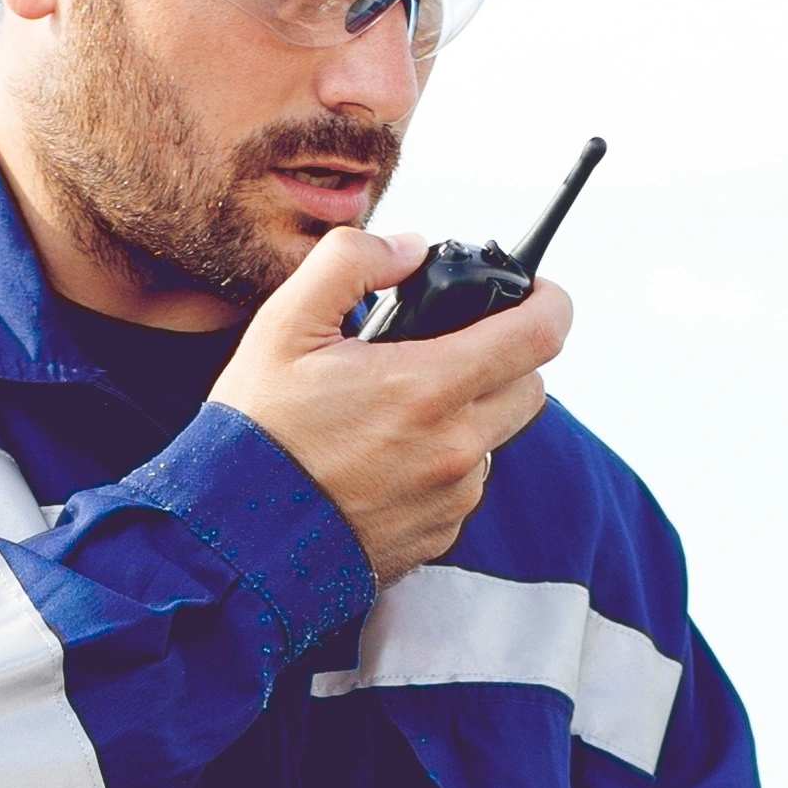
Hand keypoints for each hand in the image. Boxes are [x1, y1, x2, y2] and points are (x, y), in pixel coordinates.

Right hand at [212, 228, 571, 582]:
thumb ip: (351, 262)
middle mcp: (455, 447)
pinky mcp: (440, 533)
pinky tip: (387, 456)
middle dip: (504, 356)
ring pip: (497, 435)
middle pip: (531, 385)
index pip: (540, 335)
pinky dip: (444, 461)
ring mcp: (452, 497)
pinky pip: (467, 483)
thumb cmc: (259, 433)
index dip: (549, 302)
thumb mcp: (285, 324)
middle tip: (451, 346)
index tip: (537, 293)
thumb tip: (407, 247)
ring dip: (470, 411)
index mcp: (427, 387)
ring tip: (402, 406)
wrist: (237, 540)